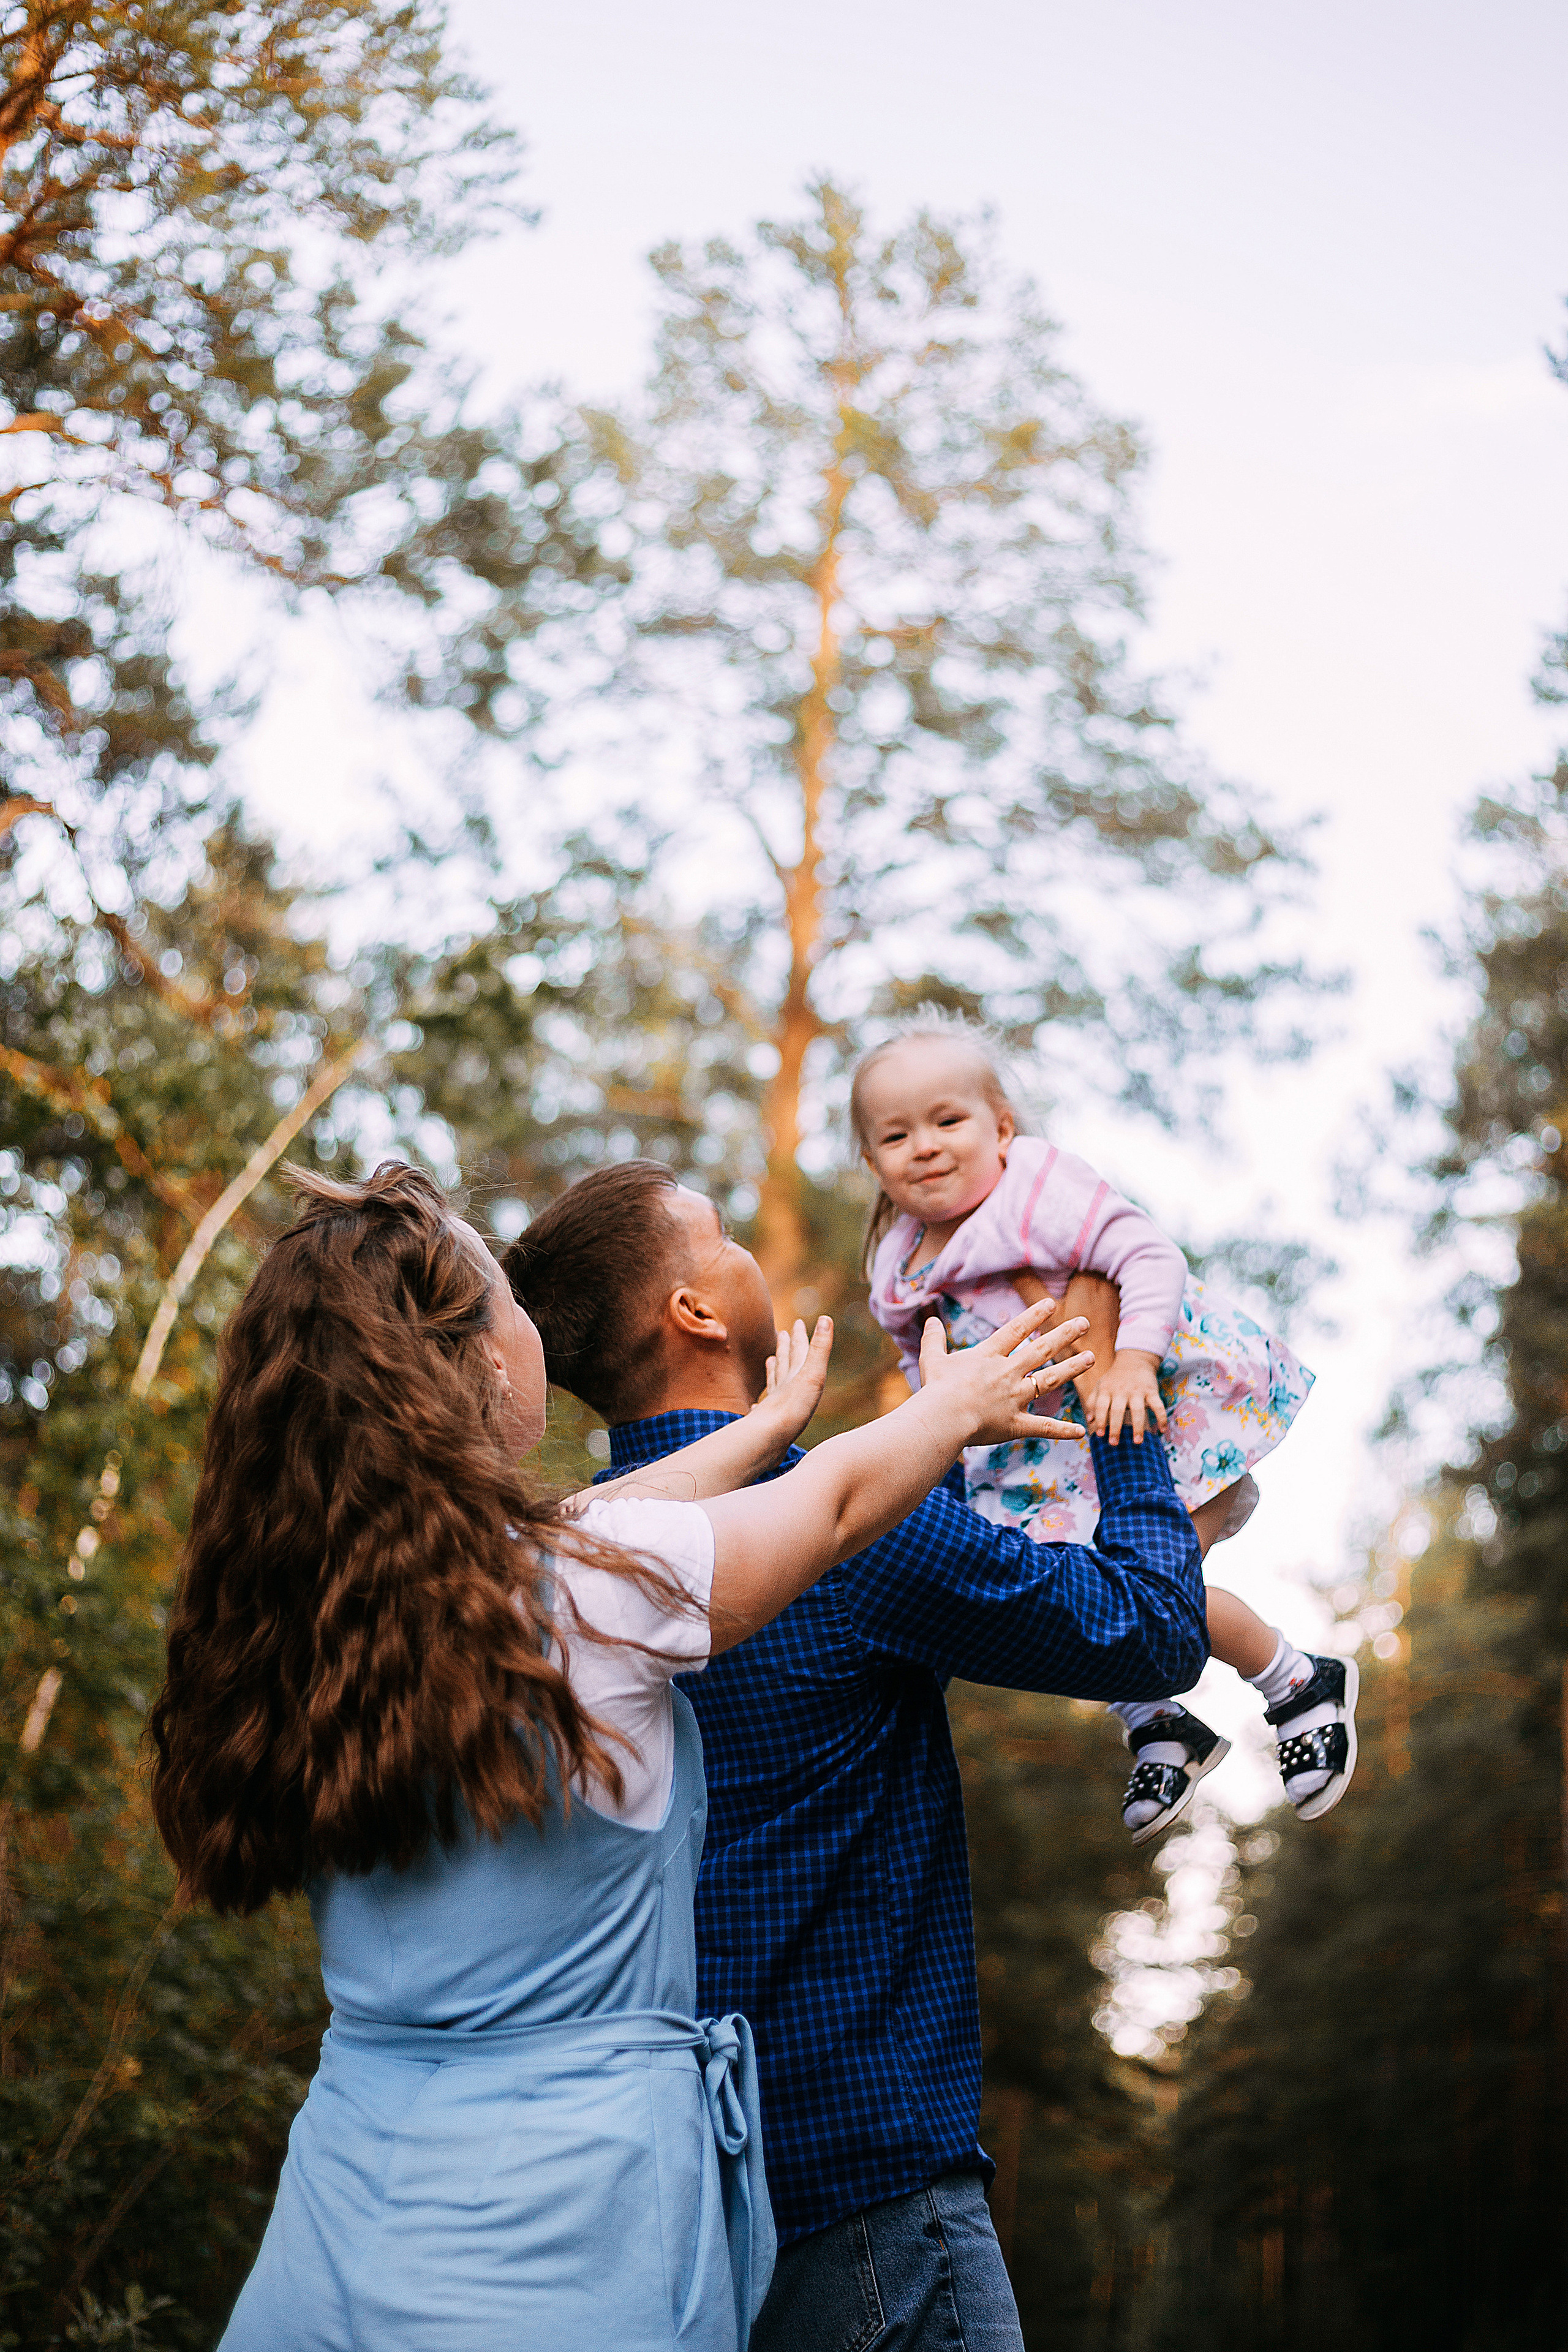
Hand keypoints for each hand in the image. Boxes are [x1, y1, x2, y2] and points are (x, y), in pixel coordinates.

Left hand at [748, 1315, 833, 1449]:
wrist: (768, 1438)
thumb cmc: (793, 1407)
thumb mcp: (813, 1375)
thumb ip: (819, 1349)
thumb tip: (825, 1318)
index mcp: (795, 1375)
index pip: (798, 1351)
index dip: (799, 1336)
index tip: (797, 1323)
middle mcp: (782, 1387)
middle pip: (783, 1362)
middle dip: (785, 1347)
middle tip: (781, 1334)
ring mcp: (773, 1405)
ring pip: (773, 1382)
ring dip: (773, 1370)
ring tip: (770, 1361)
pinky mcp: (768, 1423)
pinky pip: (763, 1409)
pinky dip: (761, 1404)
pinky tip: (755, 1406)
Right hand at [915, 1305, 1095, 1446]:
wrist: (943, 1417)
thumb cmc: (935, 1389)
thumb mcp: (932, 1359)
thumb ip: (933, 1339)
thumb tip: (931, 1320)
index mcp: (989, 1356)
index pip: (1016, 1331)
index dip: (1034, 1316)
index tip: (1051, 1304)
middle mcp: (1007, 1373)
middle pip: (1041, 1350)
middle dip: (1064, 1334)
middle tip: (1084, 1322)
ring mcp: (1014, 1398)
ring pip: (1049, 1380)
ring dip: (1071, 1369)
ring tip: (1091, 1358)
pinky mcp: (1015, 1424)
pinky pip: (1043, 1427)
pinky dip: (1062, 1430)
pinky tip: (1081, 1431)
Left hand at [1082, 1347, 1167, 1444]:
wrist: (1134, 1359)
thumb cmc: (1114, 1377)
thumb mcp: (1100, 1385)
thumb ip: (1093, 1401)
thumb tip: (1089, 1420)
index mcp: (1106, 1390)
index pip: (1101, 1406)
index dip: (1100, 1420)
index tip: (1100, 1435)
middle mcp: (1121, 1391)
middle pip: (1117, 1410)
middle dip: (1115, 1427)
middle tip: (1113, 1443)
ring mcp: (1137, 1391)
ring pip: (1138, 1410)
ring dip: (1138, 1427)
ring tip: (1137, 1442)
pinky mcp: (1151, 1391)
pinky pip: (1158, 1405)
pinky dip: (1161, 1418)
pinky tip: (1162, 1431)